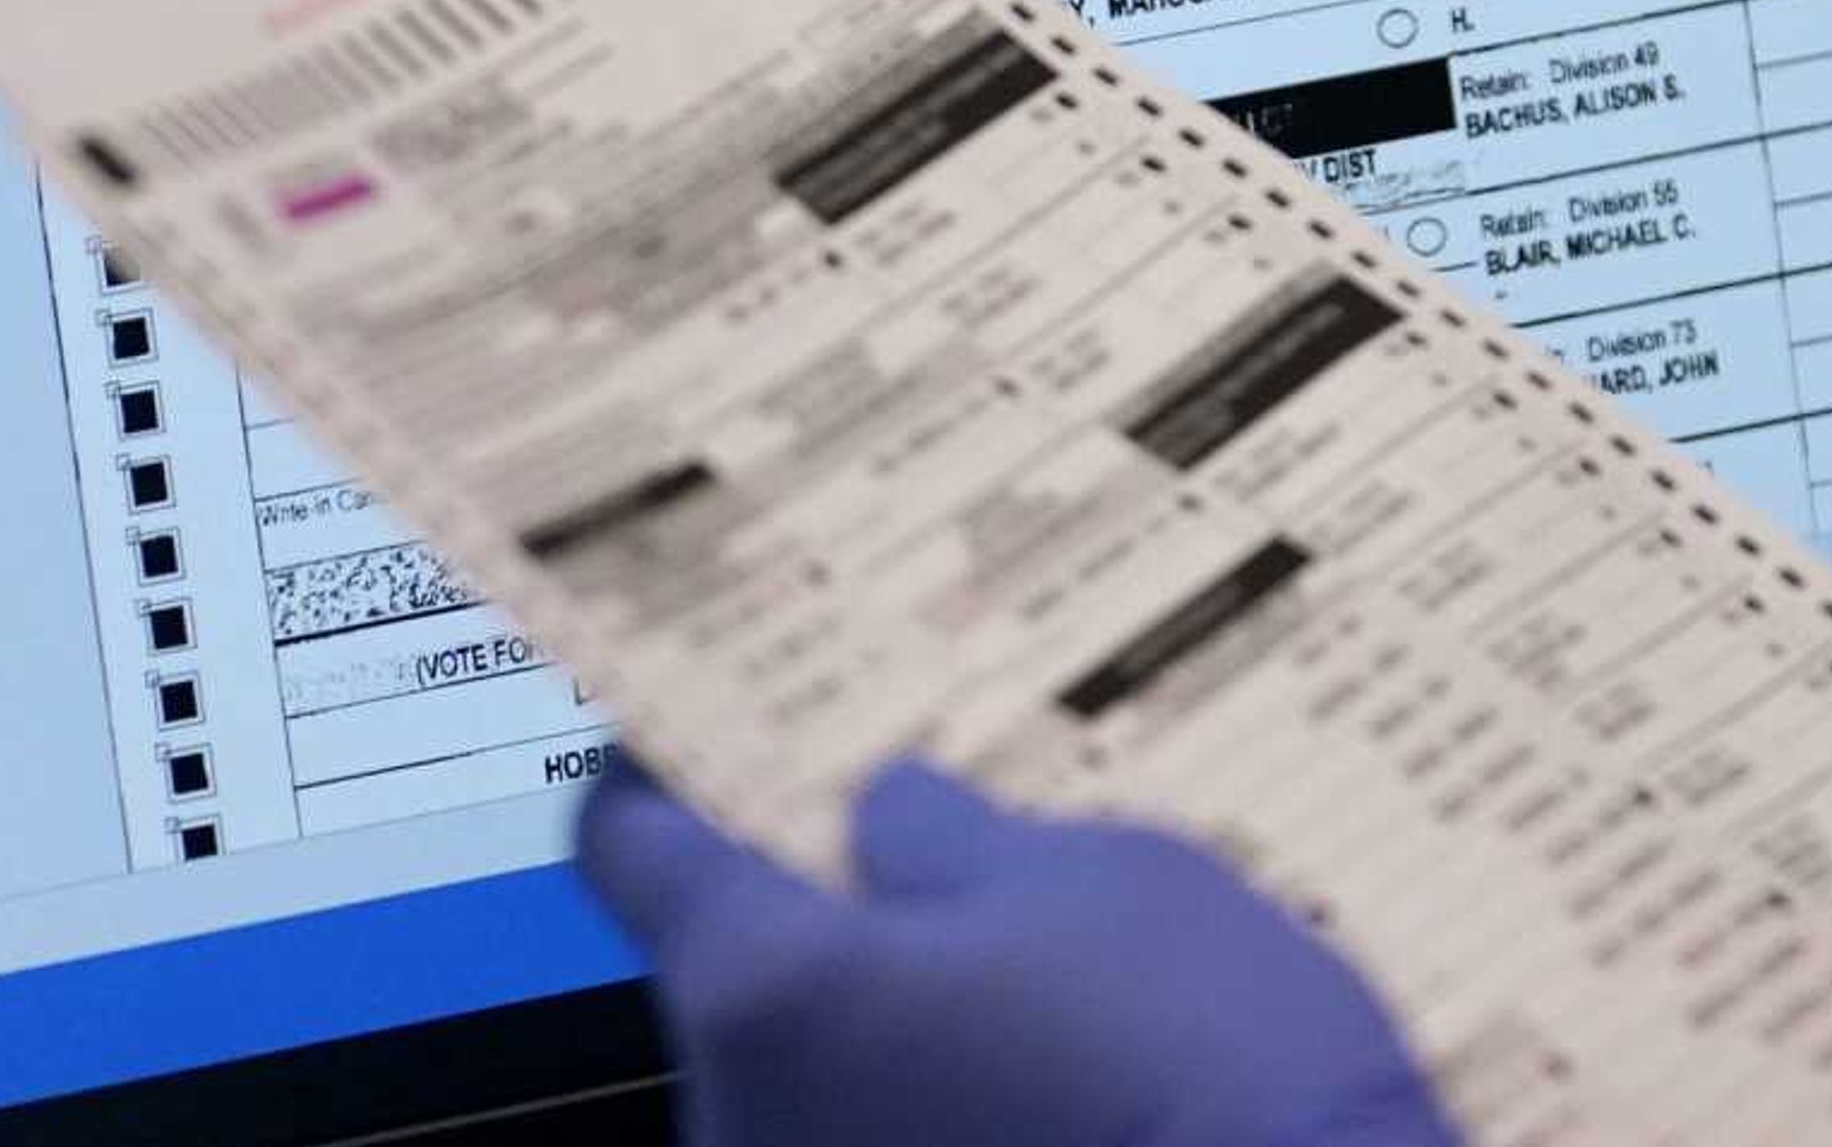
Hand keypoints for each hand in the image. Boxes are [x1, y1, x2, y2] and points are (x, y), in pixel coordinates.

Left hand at [578, 755, 1458, 1146]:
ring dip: (897, 1019)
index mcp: (768, 983)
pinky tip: (1063, 1076)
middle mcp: (738, 1113)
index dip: (668, 772)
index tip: (695, 726)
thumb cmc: (1196, 1054)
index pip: (635, 848)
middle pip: (734, 971)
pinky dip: (940, 1103)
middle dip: (831, 909)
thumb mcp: (1095, 877)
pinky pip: (875, 1137)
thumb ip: (955, 837)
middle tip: (945, 848)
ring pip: (813, 1071)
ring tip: (1047, 977)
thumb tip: (887, 816)